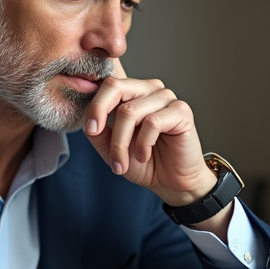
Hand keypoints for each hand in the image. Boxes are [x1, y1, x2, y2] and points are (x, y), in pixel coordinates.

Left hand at [83, 60, 217, 207]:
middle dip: (100, 113)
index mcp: (133, 93)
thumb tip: (88, 121)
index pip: (108, 85)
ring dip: (120, 143)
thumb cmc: (144, 163)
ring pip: (130, 111)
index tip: (90, 129)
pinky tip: (144, 156)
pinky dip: (143, 144)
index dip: (94, 105)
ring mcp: (166, 98)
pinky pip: (152, 122)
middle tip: (95, 134)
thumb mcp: (112, 149)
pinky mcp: (181, 111)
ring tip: (122, 164)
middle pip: (116, 87)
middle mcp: (149, 89)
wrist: (172, 182)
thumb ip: (98, 132)